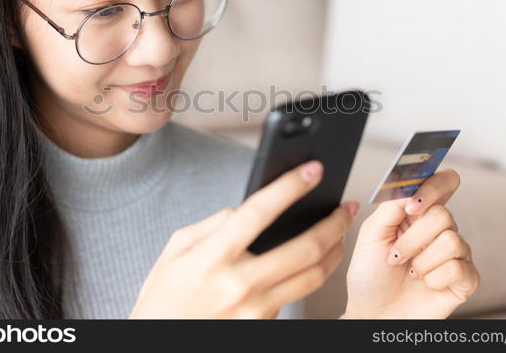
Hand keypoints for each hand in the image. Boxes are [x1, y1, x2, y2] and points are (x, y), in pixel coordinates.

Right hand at [130, 160, 358, 317]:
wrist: (160, 345)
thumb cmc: (164, 297)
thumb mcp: (175, 250)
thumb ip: (212, 224)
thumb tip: (246, 209)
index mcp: (212, 257)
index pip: (259, 212)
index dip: (290, 187)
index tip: (312, 170)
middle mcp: (239, 284)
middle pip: (305, 248)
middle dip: (334, 222)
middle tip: (345, 206)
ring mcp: (255, 310)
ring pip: (312, 276)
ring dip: (335, 250)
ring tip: (341, 232)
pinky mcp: (263, 327)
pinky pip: (295, 296)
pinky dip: (310, 275)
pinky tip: (316, 260)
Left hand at [342, 168, 479, 318]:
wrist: (373, 312)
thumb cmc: (370, 274)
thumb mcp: (371, 233)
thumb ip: (392, 205)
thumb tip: (412, 186)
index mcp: (419, 214)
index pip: (445, 182)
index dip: (434, 186)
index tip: (412, 205)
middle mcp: (441, 230)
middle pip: (444, 214)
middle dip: (412, 238)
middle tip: (395, 256)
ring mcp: (456, 254)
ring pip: (452, 240)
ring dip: (421, 261)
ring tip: (408, 272)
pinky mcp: (465, 279)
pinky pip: (458, 267)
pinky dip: (433, 278)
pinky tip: (424, 284)